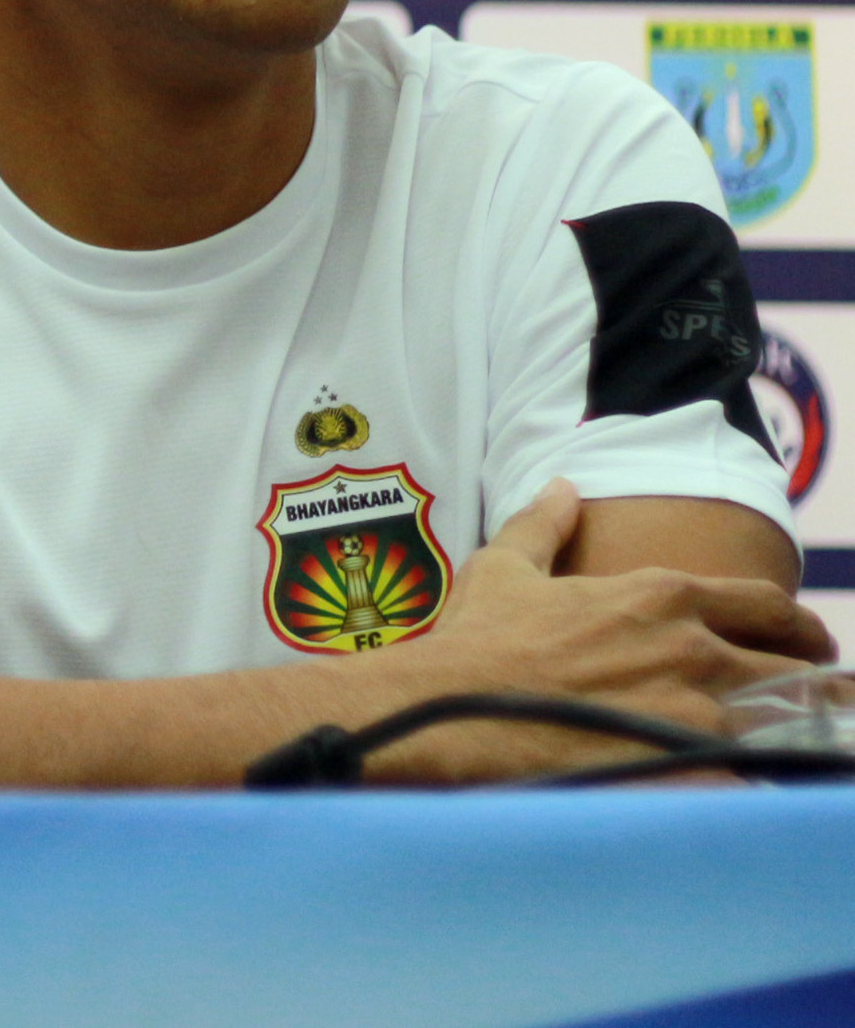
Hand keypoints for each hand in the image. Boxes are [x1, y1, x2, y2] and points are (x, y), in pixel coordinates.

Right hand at [375, 479, 835, 779]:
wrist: (452, 711)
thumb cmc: (478, 639)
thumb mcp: (505, 567)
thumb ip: (543, 524)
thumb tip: (562, 486)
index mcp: (661, 595)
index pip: (766, 604)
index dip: (795, 624)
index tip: (806, 640)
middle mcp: (695, 647)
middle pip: (796, 667)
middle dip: (816, 682)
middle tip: (819, 699)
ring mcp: (697, 710)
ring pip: (788, 721)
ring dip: (799, 730)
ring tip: (802, 745)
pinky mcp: (687, 767)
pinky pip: (755, 777)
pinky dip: (762, 780)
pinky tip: (753, 785)